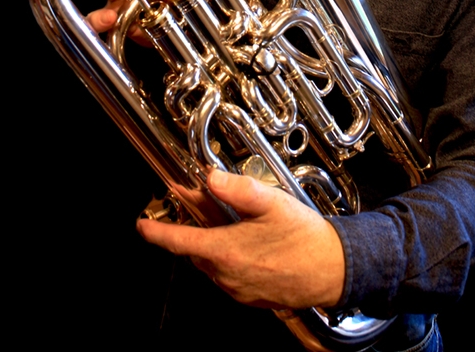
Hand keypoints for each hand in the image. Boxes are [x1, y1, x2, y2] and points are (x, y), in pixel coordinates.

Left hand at [137, 169, 345, 309]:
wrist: (334, 270)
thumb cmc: (304, 237)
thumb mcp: (271, 203)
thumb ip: (237, 189)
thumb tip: (209, 177)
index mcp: (225, 252)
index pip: (178, 242)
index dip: (156, 233)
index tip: (141, 225)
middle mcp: (226, 275)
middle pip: (195, 250)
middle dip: (190, 229)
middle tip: (196, 204)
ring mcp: (238, 289)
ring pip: (211, 263)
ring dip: (211, 243)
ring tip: (225, 222)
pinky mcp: (252, 297)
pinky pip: (229, 275)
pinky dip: (227, 257)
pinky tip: (245, 243)